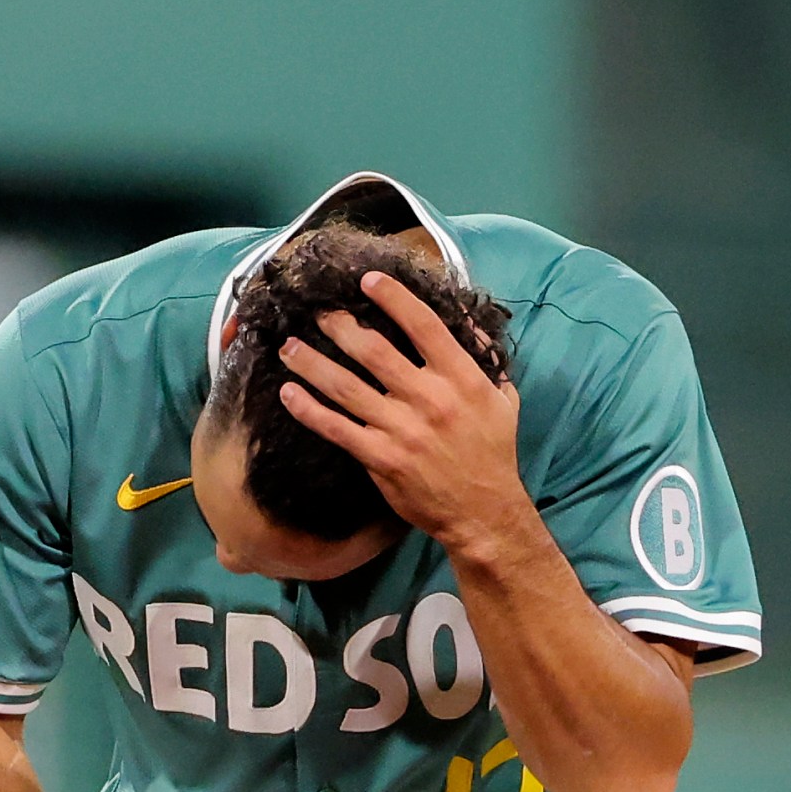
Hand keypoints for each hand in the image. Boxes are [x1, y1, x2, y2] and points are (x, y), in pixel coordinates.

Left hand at [277, 270, 536, 556]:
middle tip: (315, 311)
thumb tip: (468, 320)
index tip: (368, 280)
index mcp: (461, 378)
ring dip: (312, 363)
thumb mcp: (502, 399)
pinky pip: (336, 428)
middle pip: (374, 350)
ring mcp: (402, 429)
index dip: (394, 299)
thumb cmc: (492, 453)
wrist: (482, 511)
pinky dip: (309, 410)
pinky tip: (289, 394)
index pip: (424, 325)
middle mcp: (429, 398)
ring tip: (288, 347)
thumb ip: (484, 358)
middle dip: (339, 326)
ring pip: (347, 386)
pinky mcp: (380, 457)